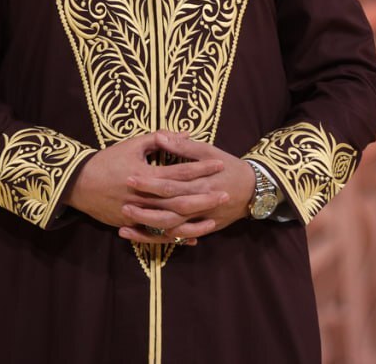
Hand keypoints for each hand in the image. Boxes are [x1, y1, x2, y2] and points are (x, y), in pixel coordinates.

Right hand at [66, 131, 227, 244]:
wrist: (78, 184)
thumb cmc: (107, 160)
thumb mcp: (132, 145)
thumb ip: (158, 139)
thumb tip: (183, 133)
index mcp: (146, 174)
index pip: (179, 171)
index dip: (201, 167)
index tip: (219, 164)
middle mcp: (144, 196)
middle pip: (180, 199)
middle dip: (204, 197)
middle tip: (225, 193)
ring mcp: (138, 214)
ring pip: (172, 221)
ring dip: (194, 221)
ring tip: (214, 218)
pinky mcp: (132, 225)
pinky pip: (157, 235)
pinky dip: (175, 238)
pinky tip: (192, 239)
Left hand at [118, 132, 256, 244]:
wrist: (253, 190)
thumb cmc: (229, 166)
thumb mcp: (209, 151)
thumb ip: (184, 146)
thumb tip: (160, 136)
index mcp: (201, 183)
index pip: (172, 184)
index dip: (150, 182)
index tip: (130, 177)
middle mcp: (200, 205)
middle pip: (169, 210)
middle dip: (145, 209)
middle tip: (122, 204)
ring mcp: (201, 220)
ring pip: (172, 229)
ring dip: (148, 228)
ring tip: (124, 224)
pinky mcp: (201, 229)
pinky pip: (177, 238)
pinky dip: (158, 239)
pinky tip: (139, 237)